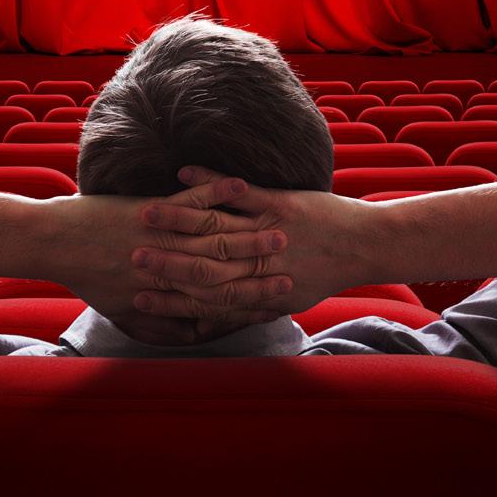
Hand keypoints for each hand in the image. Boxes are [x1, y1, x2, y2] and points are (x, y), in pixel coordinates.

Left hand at [38, 174, 293, 343]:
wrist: (55, 246)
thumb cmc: (86, 277)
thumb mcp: (122, 309)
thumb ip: (153, 325)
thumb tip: (179, 336)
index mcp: (166, 294)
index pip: (220, 303)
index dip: (255, 303)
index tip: (282, 300)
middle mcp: (170, 268)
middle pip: (228, 270)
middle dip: (264, 270)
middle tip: (295, 268)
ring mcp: (164, 237)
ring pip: (217, 235)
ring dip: (252, 233)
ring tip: (284, 229)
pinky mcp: (153, 211)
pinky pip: (192, 200)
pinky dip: (217, 190)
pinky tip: (240, 184)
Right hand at [130, 166, 379, 318]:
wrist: (365, 247)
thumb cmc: (325, 273)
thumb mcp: (288, 299)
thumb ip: (250, 308)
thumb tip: (215, 324)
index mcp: (258, 289)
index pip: (204, 299)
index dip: (169, 300)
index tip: (137, 296)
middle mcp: (259, 264)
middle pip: (202, 265)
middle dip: (164, 262)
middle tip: (131, 257)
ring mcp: (267, 231)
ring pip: (215, 227)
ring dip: (178, 219)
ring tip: (145, 213)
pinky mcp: (279, 203)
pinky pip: (239, 193)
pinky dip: (211, 183)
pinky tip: (184, 172)